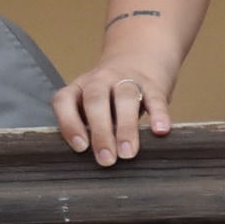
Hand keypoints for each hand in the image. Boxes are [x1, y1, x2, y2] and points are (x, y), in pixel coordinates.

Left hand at [53, 52, 176, 166]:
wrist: (140, 57)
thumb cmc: (110, 96)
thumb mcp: (94, 106)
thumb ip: (91, 128)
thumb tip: (93, 166)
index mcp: (80, 88)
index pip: (64, 100)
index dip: (69, 123)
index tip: (80, 148)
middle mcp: (100, 81)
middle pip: (95, 100)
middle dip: (99, 131)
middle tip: (106, 160)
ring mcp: (126, 79)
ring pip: (124, 97)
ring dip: (125, 127)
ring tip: (128, 153)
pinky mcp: (153, 84)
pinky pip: (155, 98)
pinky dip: (158, 114)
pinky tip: (160, 131)